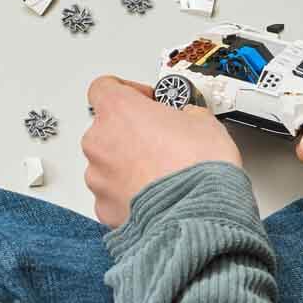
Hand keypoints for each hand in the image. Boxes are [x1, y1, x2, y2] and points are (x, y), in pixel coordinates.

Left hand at [82, 76, 241, 227]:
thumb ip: (186, 114)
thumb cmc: (198, 169)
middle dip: (131, 133)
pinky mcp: (103, 207)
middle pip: (107, 128)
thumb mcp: (204, 122)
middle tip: (161, 141)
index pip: (105, 87)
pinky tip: (156, 195)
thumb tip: (188, 119)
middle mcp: (100, 142)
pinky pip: (113, 194)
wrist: (198, 216)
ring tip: (161, 174)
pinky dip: (129, 194)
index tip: (146, 101)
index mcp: (119, 111)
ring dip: (129, 165)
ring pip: (108, 164)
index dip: (128, 91)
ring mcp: (98, 177)